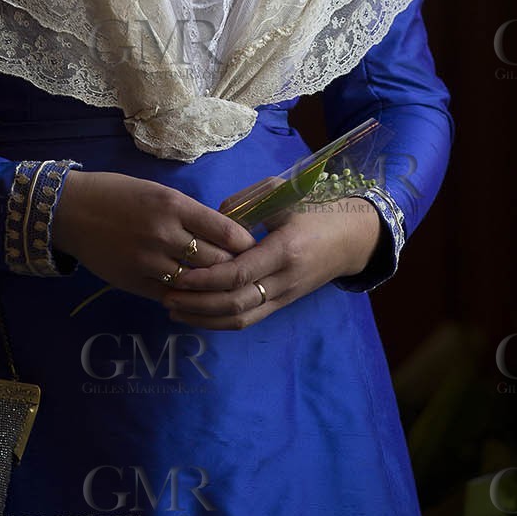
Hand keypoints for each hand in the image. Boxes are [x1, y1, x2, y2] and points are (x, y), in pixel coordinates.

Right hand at [50, 170, 256, 300]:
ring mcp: (149, 262)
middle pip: (216, 261)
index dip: (245, 243)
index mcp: (173, 205)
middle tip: (244, 270)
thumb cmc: (117, 194)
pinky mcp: (135, 283)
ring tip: (222, 285)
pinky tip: (194, 294)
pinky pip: (171, 295)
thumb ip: (188, 213)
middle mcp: (165, 234)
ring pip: (197, 283)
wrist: (71, 211)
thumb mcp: (157, 192)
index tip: (253, 247)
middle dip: (233, 266)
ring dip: (211, 285)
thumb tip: (223, 233)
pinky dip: (186, 296)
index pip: (225, 231)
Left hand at [160, 197, 383, 329]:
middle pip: (236, 302)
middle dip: (198, 302)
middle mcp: (284, 279)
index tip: (180, 274)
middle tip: (167, 295)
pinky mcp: (282, 305)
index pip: (240, 273)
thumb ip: (243, 202)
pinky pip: (249, 320)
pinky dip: (220, 322)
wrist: (349, 239)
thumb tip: (209, 218)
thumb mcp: (280, 193)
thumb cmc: (311, 208)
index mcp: (284, 249)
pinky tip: (196, 316)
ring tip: (173, 309)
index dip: (207, 278)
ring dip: (204, 317)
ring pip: (241, 318)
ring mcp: (284, 296)